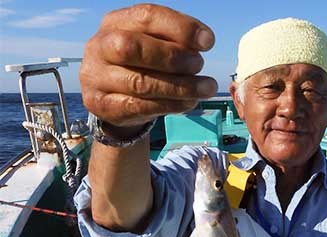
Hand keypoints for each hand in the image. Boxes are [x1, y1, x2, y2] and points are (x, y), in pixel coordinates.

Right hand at [80, 4, 217, 131]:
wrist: (114, 96)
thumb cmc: (142, 63)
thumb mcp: (156, 44)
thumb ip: (176, 39)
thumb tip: (203, 41)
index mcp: (116, 22)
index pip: (146, 16)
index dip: (180, 28)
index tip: (208, 42)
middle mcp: (99, 46)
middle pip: (133, 48)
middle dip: (173, 58)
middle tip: (199, 65)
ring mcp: (96, 76)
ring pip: (139, 83)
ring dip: (179, 87)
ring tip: (205, 88)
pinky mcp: (100, 104)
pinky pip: (137, 107)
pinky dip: (168, 106)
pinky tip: (188, 103)